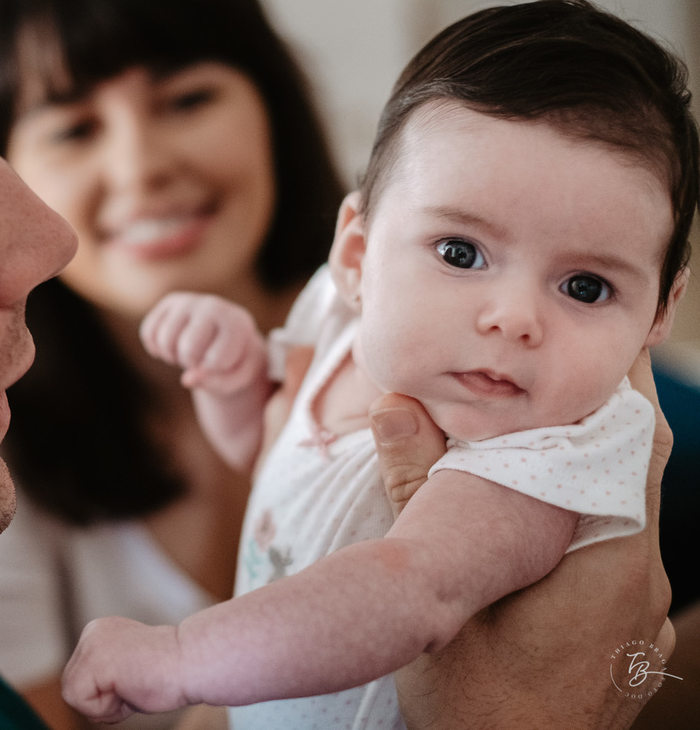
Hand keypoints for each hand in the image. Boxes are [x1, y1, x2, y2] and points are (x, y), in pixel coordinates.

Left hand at [62, 617, 190, 723]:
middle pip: (73, 687)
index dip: (106, 694)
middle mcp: (91, 631)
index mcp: (99, 631)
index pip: (81, 679)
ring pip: (74, 696)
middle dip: (102, 700)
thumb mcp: (126, 669)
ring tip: (133, 686)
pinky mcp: (94, 660)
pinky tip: (129, 688)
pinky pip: (80, 701)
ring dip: (106, 705)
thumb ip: (105, 677)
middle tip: (135, 686)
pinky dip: (106, 708)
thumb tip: (87, 696)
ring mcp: (90, 643)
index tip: (135, 680)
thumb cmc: (169, 673)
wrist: (192, 663)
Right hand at [140, 293, 265, 394]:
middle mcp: (212, 306)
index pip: (215, 360)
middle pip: (187, 349)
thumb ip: (215, 383)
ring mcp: (189, 301)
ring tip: (187, 353)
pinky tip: (172, 346)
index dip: (213, 371)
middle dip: (190, 363)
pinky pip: (148, 332)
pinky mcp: (170, 302)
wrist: (227, 335)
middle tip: (200, 358)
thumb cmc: (233, 361)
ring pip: (164, 340)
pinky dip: (155, 347)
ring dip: (171, 356)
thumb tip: (186, 380)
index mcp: (236, 324)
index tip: (222, 363)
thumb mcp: (233, 378)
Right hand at [372, 349, 672, 728]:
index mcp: (608, 558)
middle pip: (630, 465)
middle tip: (527, 379)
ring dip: (578, 467)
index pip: (632, 440)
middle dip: (584, 416)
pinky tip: (525, 519)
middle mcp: (641, 576)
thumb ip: (419, 495)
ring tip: (516, 437)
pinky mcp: (625, 631)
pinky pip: (613, 550)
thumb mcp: (436, 598)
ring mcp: (640, 608)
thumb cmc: (478, 708)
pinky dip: (577, 516)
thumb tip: (395, 406)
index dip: (611, 382)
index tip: (572, 343)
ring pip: (621, 508)